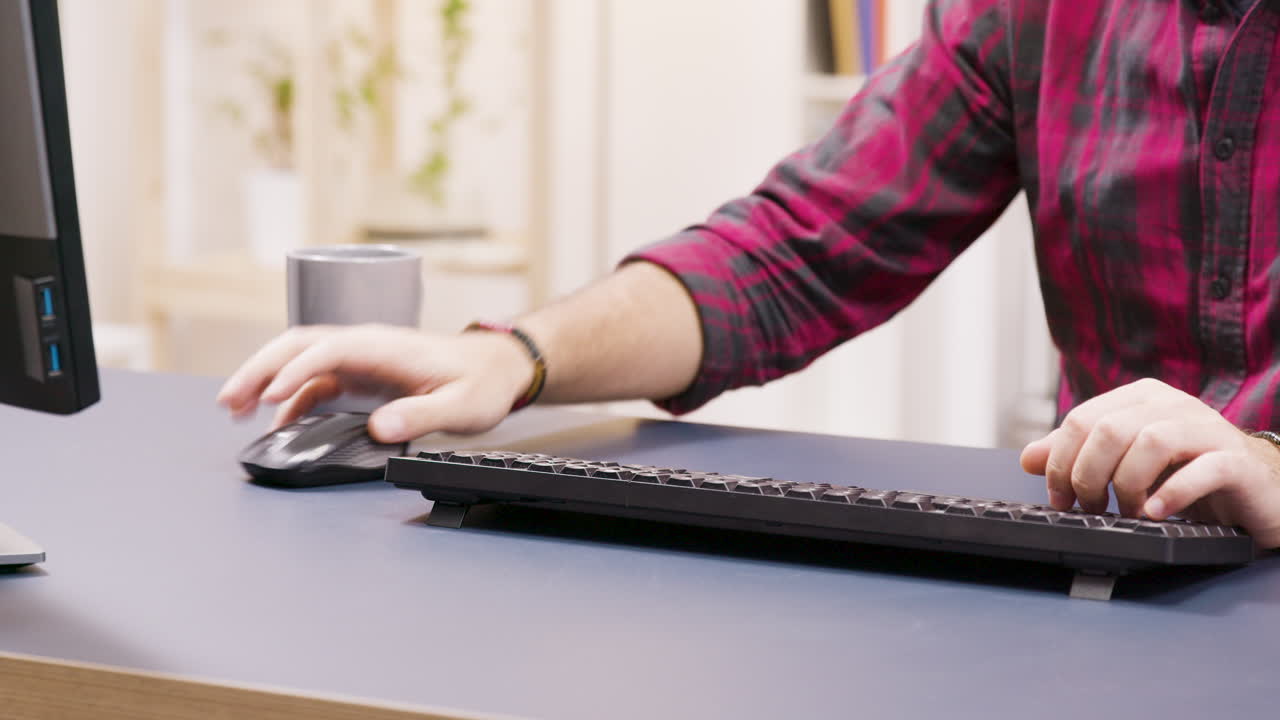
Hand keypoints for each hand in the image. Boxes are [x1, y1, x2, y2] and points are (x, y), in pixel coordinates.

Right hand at [216, 324, 534, 442]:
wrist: (498, 368)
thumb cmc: (482, 383)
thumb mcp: (461, 406)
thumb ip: (421, 416)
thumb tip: (380, 427)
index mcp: (385, 347)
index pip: (328, 350)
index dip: (296, 371)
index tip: (270, 398)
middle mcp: (366, 347)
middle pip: (299, 347)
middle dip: (260, 369)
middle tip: (229, 400)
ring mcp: (360, 360)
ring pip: (299, 361)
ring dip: (265, 380)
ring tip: (234, 409)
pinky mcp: (360, 376)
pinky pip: (315, 382)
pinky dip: (289, 398)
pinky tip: (275, 422)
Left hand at [1019, 378, 1279, 547]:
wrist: (1257, 490)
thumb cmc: (1186, 474)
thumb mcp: (1126, 462)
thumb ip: (1078, 456)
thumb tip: (1029, 458)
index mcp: (1140, 399)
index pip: (1081, 419)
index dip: (1060, 462)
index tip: (1059, 498)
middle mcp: (1172, 406)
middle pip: (1109, 430)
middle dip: (1088, 475)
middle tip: (1090, 508)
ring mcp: (1207, 430)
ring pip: (1150, 443)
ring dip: (1128, 486)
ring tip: (1127, 512)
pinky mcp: (1236, 461)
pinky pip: (1201, 469)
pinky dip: (1172, 494)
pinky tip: (1156, 513)